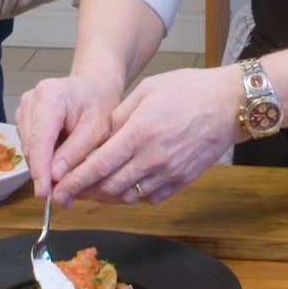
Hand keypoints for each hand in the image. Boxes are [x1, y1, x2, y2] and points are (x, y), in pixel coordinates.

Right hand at [16, 74, 121, 200]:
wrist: (94, 86)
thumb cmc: (99, 103)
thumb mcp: (96, 129)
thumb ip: (75, 152)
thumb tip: (55, 178)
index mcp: (50, 96)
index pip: (40, 139)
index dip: (40, 169)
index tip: (44, 193)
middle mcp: (31, 100)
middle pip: (31, 146)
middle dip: (44, 173)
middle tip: (62, 195)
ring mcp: (24, 108)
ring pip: (29, 149)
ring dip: (44, 167)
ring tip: (66, 178)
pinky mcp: (24, 118)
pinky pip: (30, 146)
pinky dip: (44, 158)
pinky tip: (60, 161)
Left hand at [53, 66, 240, 205]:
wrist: (230, 104)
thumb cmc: (189, 90)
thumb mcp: (147, 90)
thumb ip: (119, 116)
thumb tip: (99, 137)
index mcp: (140, 133)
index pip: (98, 165)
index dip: (74, 181)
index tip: (58, 190)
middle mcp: (153, 158)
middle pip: (109, 187)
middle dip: (84, 192)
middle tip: (68, 193)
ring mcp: (169, 173)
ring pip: (128, 197)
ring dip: (107, 196)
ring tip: (93, 190)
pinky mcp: (182, 181)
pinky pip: (150, 198)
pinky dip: (133, 196)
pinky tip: (125, 185)